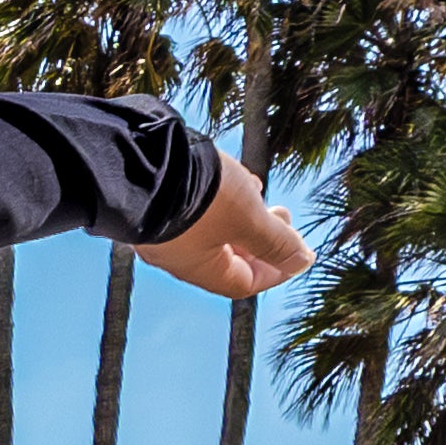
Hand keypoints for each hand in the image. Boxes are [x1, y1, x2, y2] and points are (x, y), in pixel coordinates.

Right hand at [139, 156, 308, 303]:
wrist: (142, 162)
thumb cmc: (200, 199)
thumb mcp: (250, 219)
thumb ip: (278, 243)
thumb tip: (303, 262)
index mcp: (201, 269)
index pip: (245, 282)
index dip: (276, 269)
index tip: (296, 249)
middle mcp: (177, 256)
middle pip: (229, 256)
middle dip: (260, 237)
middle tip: (280, 215)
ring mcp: (162, 231)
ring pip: (211, 230)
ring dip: (240, 215)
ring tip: (255, 190)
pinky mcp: (153, 205)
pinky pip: (192, 211)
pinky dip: (216, 200)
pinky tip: (228, 176)